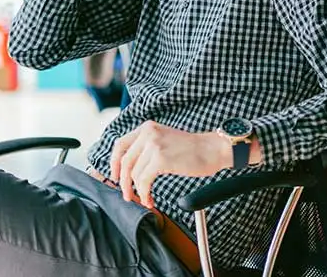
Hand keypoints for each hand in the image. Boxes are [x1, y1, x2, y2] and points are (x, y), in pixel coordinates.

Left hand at [109, 120, 226, 209]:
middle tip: (127, 195)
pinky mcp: (160, 159)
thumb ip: (147, 147)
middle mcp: (148, 133)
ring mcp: (153, 145)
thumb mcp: (165, 140)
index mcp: (147, 127)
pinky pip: (143, 181)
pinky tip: (149, 199)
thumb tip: (129, 168)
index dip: (114, 164)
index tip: (115, 177)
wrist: (212, 150)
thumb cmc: (192, 149)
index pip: (120, 145)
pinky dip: (144, 193)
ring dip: (136, 191)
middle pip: (124, 161)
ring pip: (134, 174)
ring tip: (144, 198)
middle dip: (123, 182)